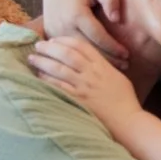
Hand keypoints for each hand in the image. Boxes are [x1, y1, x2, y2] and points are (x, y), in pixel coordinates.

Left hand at [27, 35, 143, 127]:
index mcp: (102, 66)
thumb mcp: (117, 78)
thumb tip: (93, 62)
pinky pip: (58, 86)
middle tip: (38, 45)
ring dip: (44, 62)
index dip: (65, 40)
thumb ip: (104, 68)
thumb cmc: (125, 101)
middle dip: (50, 48)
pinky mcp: (78, 100)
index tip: (54, 39)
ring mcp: (84, 86)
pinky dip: (47, 79)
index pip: (81, 46)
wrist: (127, 120)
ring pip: (59, 69)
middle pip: (67, 54)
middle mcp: (91, 73)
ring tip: (32, 58)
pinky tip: (39, 76)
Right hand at [39, 0, 127, 69]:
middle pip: (88, 49)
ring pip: (77, 53)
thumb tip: (116, 19)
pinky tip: (98, 62)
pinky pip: (68, 50)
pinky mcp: (51, 33)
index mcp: (76, 13)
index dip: (114, 47)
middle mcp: (63, 24)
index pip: (98, 37)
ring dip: (96, 61)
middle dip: (108, 58)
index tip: (127, 54)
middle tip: (126, 65)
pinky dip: (83, 57)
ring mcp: (54, 30)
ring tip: (115, 66)